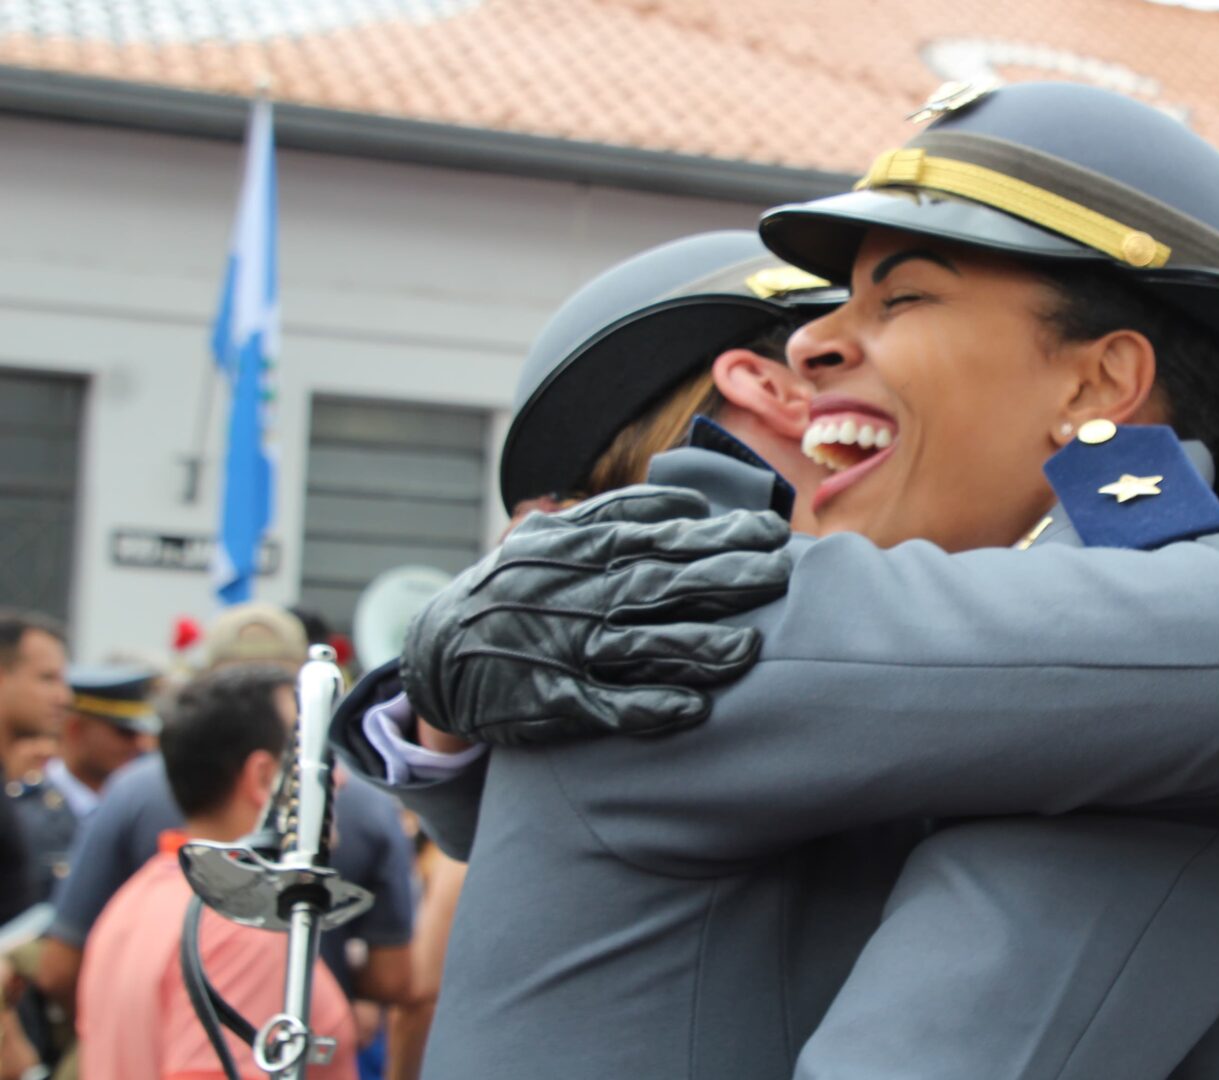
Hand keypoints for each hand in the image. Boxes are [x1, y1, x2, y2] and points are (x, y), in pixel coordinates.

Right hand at [402, 484, 791, 745]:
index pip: (664, 537)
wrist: (438, 651)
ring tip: (748, 648)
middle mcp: (579, 597)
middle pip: (663, 585)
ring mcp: (566, 649)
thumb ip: (621, 513)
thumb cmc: (517, 586)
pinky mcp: (552, 700)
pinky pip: (606, 706)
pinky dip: (648, 707)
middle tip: (779, 576)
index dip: (721, 535)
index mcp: (582, 551)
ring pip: (641, 647)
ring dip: (696, 648)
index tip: (773, 533)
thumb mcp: (553, 534)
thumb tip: (692, 505)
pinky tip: (692, 708)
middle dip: (724, 579)